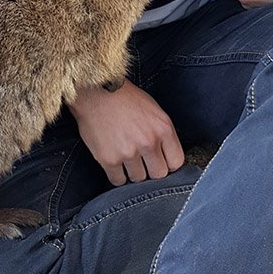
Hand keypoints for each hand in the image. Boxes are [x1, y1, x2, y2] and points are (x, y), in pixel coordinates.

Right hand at [70, 80, 184, 186]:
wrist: (95, 92)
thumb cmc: (125, 99)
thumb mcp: (154, 110)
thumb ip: (163, 134)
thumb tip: (167, 157)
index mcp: (163, 128)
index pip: (176, 163)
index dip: (168, 164)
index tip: (160, 162)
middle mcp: (148, 142)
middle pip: (159, 175)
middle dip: (151, 170)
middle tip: (142, 162)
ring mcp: (128, 152)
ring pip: (138, 179)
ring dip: (132, 172)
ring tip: (125, 157)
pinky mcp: (109, 159)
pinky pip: (118, 181)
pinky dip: (117, 175)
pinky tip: (115, 161)